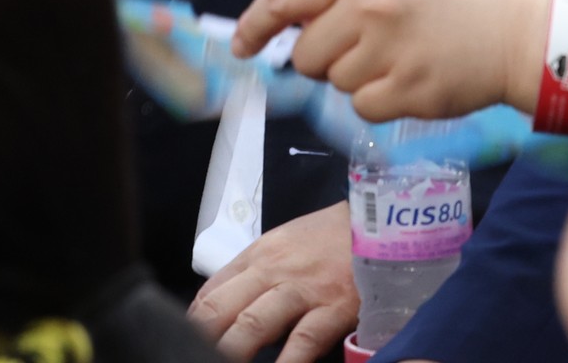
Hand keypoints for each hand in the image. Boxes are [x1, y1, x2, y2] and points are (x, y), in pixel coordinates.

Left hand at [190, 204, 355, 362]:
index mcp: (257, 256)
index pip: (211, 293)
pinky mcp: (335, 306)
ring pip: (255, 323)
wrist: (382, 219)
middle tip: (189, 357)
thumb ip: (254, 275)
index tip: (185, 344)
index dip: (193, 324)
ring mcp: (303, 289)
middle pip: (223, 308)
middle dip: (202, 339)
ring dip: (232, 351)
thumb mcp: (284, 245)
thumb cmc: (330, 238)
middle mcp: (273, 271)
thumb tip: (224, 310)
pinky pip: (305, 340)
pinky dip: (287, 362)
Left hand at [234, 0, 548, 122]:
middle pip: (306, 53)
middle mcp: (369, 6)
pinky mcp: (407, 91)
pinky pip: (362, 109)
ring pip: (335, 83)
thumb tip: (284, 26)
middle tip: (366, 45)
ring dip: (357, 79)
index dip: (254, 24)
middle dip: (324, 58)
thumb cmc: (450, 0)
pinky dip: (380, 102)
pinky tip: (411, 79)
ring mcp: (388, 50)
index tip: (242, 43)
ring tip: (400, 56)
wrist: (515, 31)